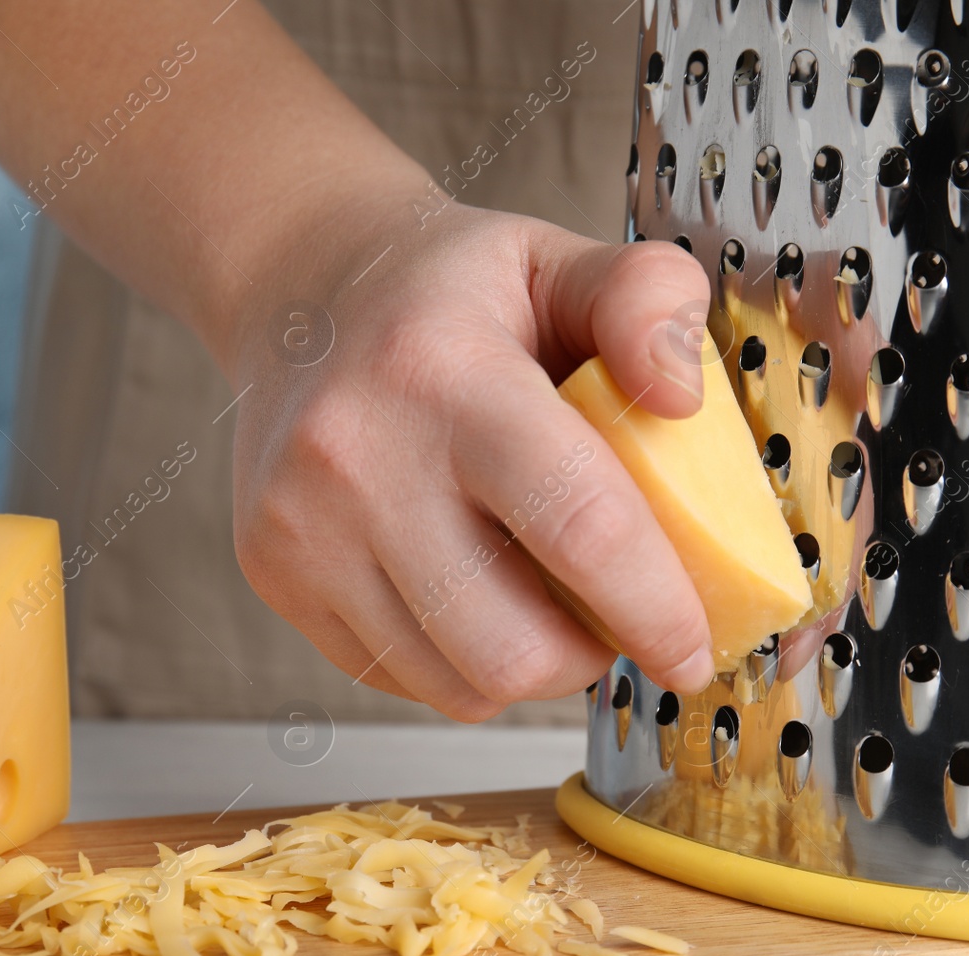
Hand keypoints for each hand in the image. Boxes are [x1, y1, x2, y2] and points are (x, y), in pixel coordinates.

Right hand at [226, 197, 718, 720]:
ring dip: (528, 669)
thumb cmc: (447, 289)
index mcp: (443, 371)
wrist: (301, 293)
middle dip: (591, 657)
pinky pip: (399, 677)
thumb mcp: (560, 258)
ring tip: (545, 606)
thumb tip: (683, 399)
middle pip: (513, 644)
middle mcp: (356, 456)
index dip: (655, 609)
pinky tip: (473, 597)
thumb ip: (646, 300)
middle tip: (614, 619)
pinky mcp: (274, 573)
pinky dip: (459, 665)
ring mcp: (303, 526)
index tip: (694, 649)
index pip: (577, 524)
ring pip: (458, 684)